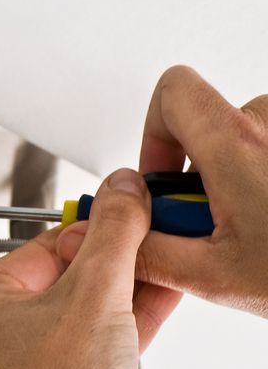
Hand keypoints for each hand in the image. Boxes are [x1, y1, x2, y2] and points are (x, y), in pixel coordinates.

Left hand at [0, 169, 180, 368]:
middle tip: (146, 243)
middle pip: (58, 281)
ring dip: (119, 295)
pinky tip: (150, 305)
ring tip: (156, 272)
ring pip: (72, 316)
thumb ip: (112, 235)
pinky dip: (113, 329)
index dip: (90, 231)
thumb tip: (120, 191)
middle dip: (110, 265)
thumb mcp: (95, 293)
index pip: (38, 247)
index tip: (124, 214)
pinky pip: (79, 347)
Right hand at [56, 65, 267, 316]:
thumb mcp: (215, 277)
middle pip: (215, 119)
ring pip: (256, 136)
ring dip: (246, 175)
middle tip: (216, 220)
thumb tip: (114, 237)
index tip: (165, 178)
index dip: (156, 132)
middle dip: (205, 170)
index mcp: (238, 146)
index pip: (173, 91)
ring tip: (261, 227)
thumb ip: (147, 251)